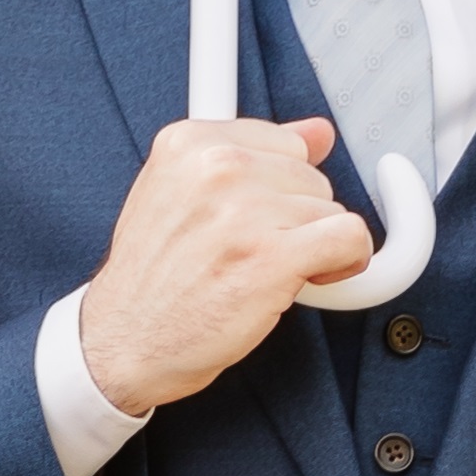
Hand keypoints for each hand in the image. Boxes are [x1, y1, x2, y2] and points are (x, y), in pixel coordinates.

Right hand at [79, 117, 375, 415]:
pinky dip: (345, 262)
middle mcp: (215, 167)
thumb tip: (317, 133)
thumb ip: (250, 159)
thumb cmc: (151, 281)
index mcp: (188, 143)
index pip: (284, 143)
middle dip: (295, 219)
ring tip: (263, 271)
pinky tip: (312, 278)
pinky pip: (351, 239)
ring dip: (311, 248)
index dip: (280, 190)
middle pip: (311, 176)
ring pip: (330, 209)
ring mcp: (245, 210)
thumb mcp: (182, 196)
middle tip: (253, 253)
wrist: (125, 342)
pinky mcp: (273, 257)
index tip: (259, 219)